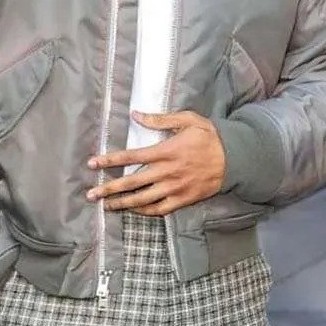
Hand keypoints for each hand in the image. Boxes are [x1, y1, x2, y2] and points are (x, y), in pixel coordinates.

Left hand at [86, 110, 225, 215]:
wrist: (235, 158)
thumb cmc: (209, 136)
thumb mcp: (187, 120)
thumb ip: (160, 119)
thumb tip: (135, 115)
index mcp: (165, 151)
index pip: (131, 157)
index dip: (110, 161)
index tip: (93, 164)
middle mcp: (167, 172)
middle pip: (132, 182)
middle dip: (109, 189)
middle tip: (91, 194)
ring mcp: (175, 188)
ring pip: (143, 199)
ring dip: (122, 203)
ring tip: (106, 206)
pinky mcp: (183, 199)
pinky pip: (160, 209)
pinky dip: (144, 211)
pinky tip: (133, 210)